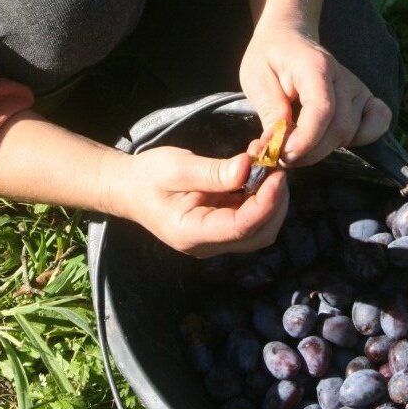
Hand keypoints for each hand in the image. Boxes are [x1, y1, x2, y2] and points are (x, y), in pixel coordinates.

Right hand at [100, 145, 288, 257]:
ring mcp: (216, 238)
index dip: (265, 204)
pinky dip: (263, 196)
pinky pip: (251, 217)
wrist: (130, 188)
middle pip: (258, 234)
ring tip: (268, 164)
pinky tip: (260, 170)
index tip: (277, 175)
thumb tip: (248, 167)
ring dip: (272, 198)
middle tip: (276, 165)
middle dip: (275, 202)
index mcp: (191, 233)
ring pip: (260, 228)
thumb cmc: (148, 176)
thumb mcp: (175, 167)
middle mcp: (207, 244)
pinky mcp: (222, 226)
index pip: (240, 228)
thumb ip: (211, 172)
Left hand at [240, 24, 391, 166]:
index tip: (283, 153)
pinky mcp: (365, 97)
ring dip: (324, 150)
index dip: (306, 139)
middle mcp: (343, 77)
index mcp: (315, 66)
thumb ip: (269, 109)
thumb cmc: (269, 56)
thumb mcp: (255, 77)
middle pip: (340, 127)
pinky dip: (360, 140)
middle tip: (282, 156)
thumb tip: (277, 144)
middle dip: (310, 152)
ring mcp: (358, 87)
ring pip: (352, 132)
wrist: (288, 37)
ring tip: (298, 147)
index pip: (322, 109)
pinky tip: (332, 139)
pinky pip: (377, 123)